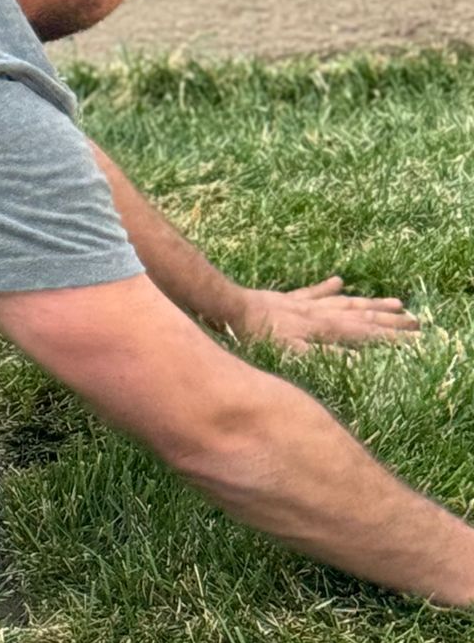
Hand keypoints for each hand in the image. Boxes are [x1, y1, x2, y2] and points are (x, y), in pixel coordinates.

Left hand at [238, 277, 421, 353]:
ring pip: (344, 303)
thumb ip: (328, 357)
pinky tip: (338, 280)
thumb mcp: (293, 353)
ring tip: (396, 301)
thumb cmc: (256, 335)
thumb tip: (361, 362)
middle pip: (361, 316)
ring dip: (370, 304)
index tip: (416, 339)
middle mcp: (317, 314)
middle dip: (390, 321)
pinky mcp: (284, 300)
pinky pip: (310, 293)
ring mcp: (302, 305)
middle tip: (416, 321)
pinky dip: (326, 289)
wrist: (226, 307)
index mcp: (322, 328)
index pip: (365, 333)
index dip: (391, 338)